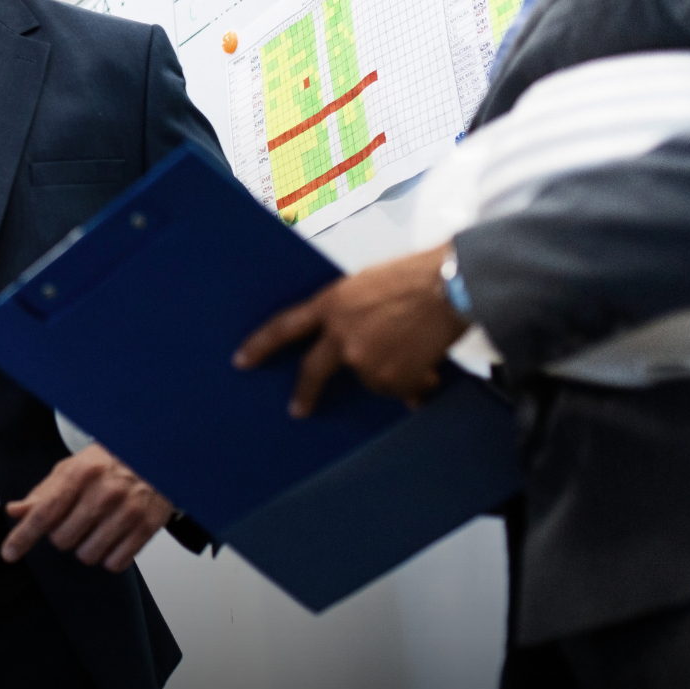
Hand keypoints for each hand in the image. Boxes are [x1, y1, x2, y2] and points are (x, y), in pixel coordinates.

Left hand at [2, 443, 173, 572]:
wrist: (151, 456)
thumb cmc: (107, 464)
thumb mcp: (71, 469)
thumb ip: (43, 493)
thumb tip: (15, 511)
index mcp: (81, 472)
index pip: (45, 512)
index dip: (24, 536)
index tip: (9, 553)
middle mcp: (105, 491)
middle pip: (63, 539)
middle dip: (62, 535)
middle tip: (76, 519)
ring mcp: (128, 510)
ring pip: (88, 555)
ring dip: (86, 548)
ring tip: (96, 527)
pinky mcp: (147, 527)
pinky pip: (115, 563)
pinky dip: (110, 557)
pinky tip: (113, 537)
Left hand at [234, 244, 470, 415]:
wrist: (447, 288)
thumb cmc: (411, 278)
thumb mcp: (364, 286)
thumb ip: (347, 315)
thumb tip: (352, 346)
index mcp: (330, 305)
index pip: (284, 327)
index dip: (260, 345)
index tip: (241, 361)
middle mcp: (341, 336)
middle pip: (312, 371)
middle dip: (305, 394)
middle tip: (298, 410)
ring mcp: (364, 360)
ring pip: (370, 379)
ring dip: (390, 373)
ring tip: (413, 347)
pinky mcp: (391, 379)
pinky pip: (397, 390)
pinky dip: (411, 383)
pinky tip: (425, 362)